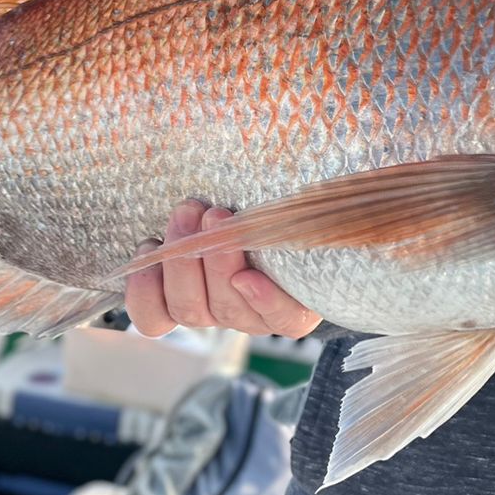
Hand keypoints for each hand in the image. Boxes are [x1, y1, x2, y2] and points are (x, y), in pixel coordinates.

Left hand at [125, 199, 321, 337]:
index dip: (267, 302)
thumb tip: (349, 174)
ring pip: (190, 309)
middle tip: (216, 214)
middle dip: (217, 258)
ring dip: (182, 260)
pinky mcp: (172, 310)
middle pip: (229, 308)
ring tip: (186, 214)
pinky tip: (149, 249)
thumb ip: (301, 215)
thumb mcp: (298, 217)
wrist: (240, 219)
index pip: (287, 320)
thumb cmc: (280, 218)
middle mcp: (250, 316)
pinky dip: (145, 289)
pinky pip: (154, 318)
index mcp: (293, 306)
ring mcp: (209, 315)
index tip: (248, 276)